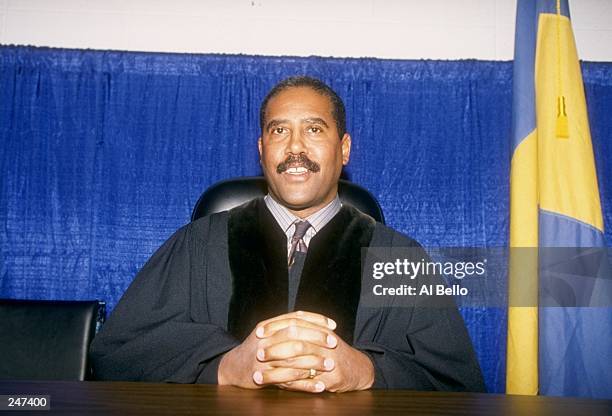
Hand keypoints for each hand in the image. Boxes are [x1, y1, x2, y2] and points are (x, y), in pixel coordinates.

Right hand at [217, 311, 336, 389]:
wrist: (232, 368)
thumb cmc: (256, 349)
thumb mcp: (268, 333)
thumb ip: (286, 327)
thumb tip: (314, 322)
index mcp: (268, 326)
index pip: (295, 318)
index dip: (315, 320)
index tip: (333, 325)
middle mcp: (264, 339)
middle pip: (294, 334)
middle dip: (316, 338)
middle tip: (334, 343)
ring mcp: (261, 358)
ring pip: (292, 358)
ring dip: (313, 362)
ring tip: (331, 364)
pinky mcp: (261, 376)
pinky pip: (287, 380)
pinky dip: (304, 384)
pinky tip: (319, 385)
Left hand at [256, 311, 374, 392]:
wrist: (359, 369)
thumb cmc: (335, 351)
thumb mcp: (322, 334)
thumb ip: (304, 327)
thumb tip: (278, 323)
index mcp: (321, 331)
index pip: (296, 325)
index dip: (276, 328)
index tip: (259, 332)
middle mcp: (326, 345)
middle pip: (297, 345)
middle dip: (275, 350)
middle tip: (258, 354)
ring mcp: (329, 363)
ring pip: (299, 367)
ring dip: (277, 373)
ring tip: (259, 376)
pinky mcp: (331, 380)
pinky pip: (307, 384)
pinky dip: (290, 387)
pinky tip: (276, 388)